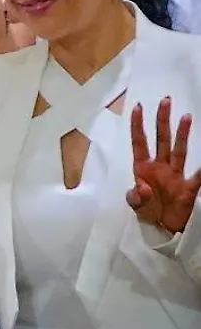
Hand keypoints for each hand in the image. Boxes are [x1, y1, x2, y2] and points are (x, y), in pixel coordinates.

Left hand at [128, 99, 198, 234]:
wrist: (162, 226)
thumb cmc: (147, 210)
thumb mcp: (135, 205)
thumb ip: (135, 197)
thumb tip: (141, 188)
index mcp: (143, 167)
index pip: (140, 142)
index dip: (138, 125)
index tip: (138, 107)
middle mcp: (159, 166)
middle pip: (161, 139)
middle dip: (162, 120)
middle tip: (165, 101)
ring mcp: (175, 175)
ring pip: (179, 150)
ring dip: (182, 134)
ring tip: (186, 117)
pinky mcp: (188, 188)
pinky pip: (198, 177)